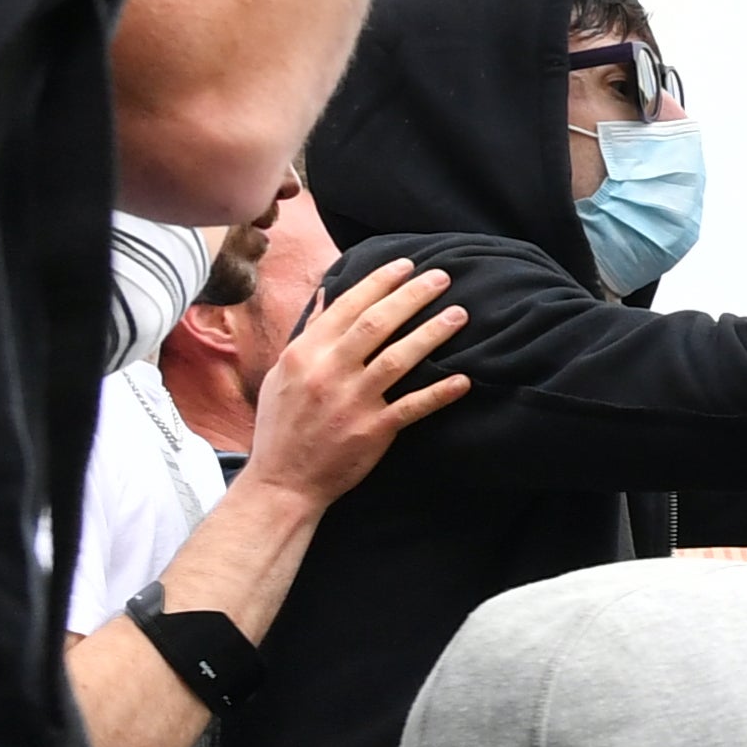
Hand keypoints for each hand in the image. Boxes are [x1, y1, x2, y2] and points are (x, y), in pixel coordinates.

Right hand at [235, 254, 469, 511]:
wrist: (283, 480)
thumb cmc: (283, 424)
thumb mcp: (284, 373)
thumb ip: (309, 332)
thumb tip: (325, 293)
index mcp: (305, 354)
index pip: (346, 306)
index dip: (379, 283)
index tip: (405, 265)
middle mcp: (328, 372)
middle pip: (376, 324)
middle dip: (412, 297)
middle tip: (442, 278)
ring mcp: (351, 401)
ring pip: (399, 359)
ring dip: (432, 334)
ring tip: (459, 315)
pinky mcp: (372, 430)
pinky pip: (412, 407)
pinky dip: (439, 393)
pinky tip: (464, 380)